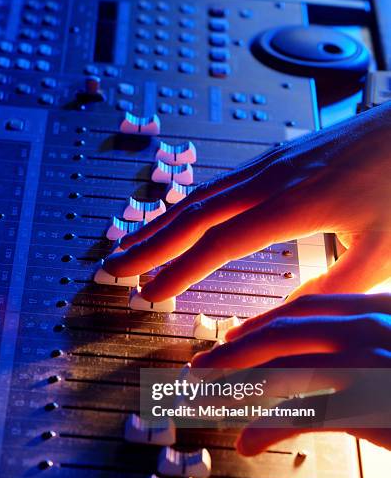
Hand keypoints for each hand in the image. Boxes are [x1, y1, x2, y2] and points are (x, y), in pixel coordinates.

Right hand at [104, 103, 390, 300]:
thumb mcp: (378, 252)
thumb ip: (329, 289)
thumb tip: (283, 319)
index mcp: (292, 205)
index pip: (218, 244)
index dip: (179, 271)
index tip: (150, 294)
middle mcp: (270, 179)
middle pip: (192, 214)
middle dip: (148, 243)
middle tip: (112, 265)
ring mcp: (269, 164)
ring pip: (200, 195)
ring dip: (160, 222)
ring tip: (131, 243)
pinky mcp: (275, 158)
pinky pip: (218, 184)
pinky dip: (187, 205)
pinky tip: (178, 217)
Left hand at [189, 293, 390, 454]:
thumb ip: (359, 340)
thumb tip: (320, 351)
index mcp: (372, 306)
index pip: (301, 308)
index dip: (258, 324)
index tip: (230, 338)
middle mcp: (364, 326)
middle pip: (278, 337)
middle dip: (229, 355)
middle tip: (197, 371)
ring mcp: (365, 363)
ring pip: (279, 373)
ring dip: (232, 390)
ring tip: (203, 404)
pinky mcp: (367, 404)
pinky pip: (302, 415)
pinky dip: (267, 429)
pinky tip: (247, 442)